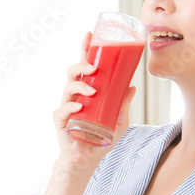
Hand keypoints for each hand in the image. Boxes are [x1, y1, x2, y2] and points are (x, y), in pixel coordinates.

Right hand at [53, 30, 135, 178]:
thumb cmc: (100, 139)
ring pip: (67, 88)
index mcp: (87, 91)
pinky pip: (62, 110)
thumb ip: (124, 104)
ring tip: (92, 92)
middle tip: (94, 67)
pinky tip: (79, 108)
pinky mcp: (61, 121)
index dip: (85, 49)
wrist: (87, 160)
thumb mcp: (119, 120)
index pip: (84, 66)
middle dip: (81, 65)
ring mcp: (66, 107)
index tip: (89, 34)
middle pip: (73, 73)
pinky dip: (71, 107)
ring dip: (79, 86)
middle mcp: (75, 96)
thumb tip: (133, 86)